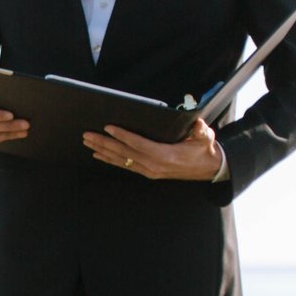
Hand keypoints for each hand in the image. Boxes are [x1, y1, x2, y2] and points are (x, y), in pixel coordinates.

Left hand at [82, 121, 224, 181]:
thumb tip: (198, 123)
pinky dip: (110, 160)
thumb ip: (201, 131)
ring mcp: (148, 170)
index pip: (138, 144)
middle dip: (103, 142)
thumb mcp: (206, 138)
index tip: (108, 128)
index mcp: (165, 155)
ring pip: (120, 160)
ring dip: (103, 150)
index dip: (122, 135)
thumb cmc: (204, 150)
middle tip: (87, 135)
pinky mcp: (146, 172)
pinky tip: (98, 154)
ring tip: (87, 142)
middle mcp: (153, 165)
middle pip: (123, 152)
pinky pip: (124, 165)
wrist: (208, 169)